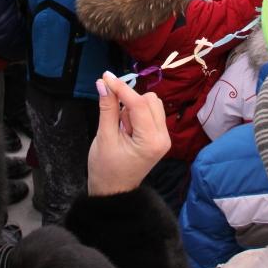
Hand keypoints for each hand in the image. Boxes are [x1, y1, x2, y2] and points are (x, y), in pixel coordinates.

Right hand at [87, 71, 170, 195]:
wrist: (113, 191)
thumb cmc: (105, 168)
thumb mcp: (104, 138)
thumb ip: (107, 108)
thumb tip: (103, 83)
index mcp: (151, 141)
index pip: (138, 104)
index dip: (121, 88)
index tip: (106, 76)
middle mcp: (163, 137)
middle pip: (149, 100)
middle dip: (129, 101)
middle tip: (114, 118)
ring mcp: (164, 136)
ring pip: (152, 104)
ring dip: (133, 106)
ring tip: (121, 127)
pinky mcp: (160, 135)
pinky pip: (151, 112)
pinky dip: (137, 113)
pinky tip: (127, 128)